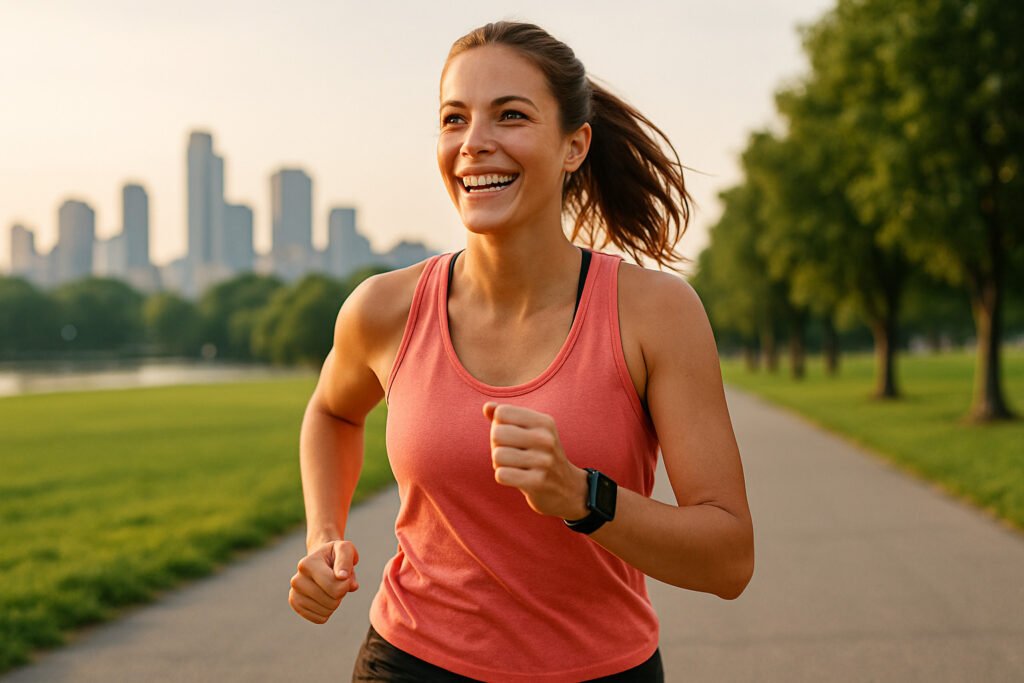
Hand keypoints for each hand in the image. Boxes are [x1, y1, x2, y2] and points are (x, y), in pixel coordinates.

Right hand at [288, 539, 359, 623]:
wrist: (321, 560)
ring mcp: (294, 594)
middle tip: (337, 582)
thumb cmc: (335, 555)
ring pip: (326, 611)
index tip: (344, 575)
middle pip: (331, 601)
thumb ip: (346, 561)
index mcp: (306, 564)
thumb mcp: (344, 549)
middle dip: (340, 594)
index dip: (346, 584)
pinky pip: (320, 619)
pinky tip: (325, 598)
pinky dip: (328, 612)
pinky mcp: (296, 605)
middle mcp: (296, 580)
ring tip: (331, 589)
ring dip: (335, 603)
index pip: (334, 586)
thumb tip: (342, 577)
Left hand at [483, 402, 588, 519]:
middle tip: (511, 453)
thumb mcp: (530, 432)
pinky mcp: (538, 482)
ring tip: (514, 466)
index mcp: (544, 422)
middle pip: (497, 433)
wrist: (568, 489)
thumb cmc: (540, 456)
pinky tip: (516, 478)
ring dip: (499, 463)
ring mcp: (544, 461)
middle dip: (497, 445)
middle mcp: (546, 438)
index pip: (502, 412)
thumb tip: (487, 407)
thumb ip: (507, 417)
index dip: (499, 425)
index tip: (512, 436)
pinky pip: (502, 475)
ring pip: (497, 455)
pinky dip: (503, 476)